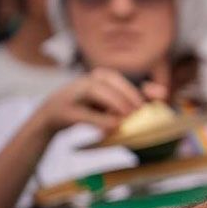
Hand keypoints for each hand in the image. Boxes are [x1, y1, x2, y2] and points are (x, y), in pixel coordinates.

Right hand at [33, 68, 166, 134]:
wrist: (47, 119)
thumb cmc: (83, 109)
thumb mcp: (106, 103)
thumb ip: (128, 100)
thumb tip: (158, 97)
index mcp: (96, 79)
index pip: (117, 79)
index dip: (137, 87)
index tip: (159, 96)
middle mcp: (83, 82)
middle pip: (106, 80)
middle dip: (126, 94)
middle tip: (138, 110)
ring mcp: (70, 95)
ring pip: (93, 90)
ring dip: (113, 102)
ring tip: (126, 115)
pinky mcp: (61, 112)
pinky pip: (82, 114)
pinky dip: (99, 120)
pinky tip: (111, 128)